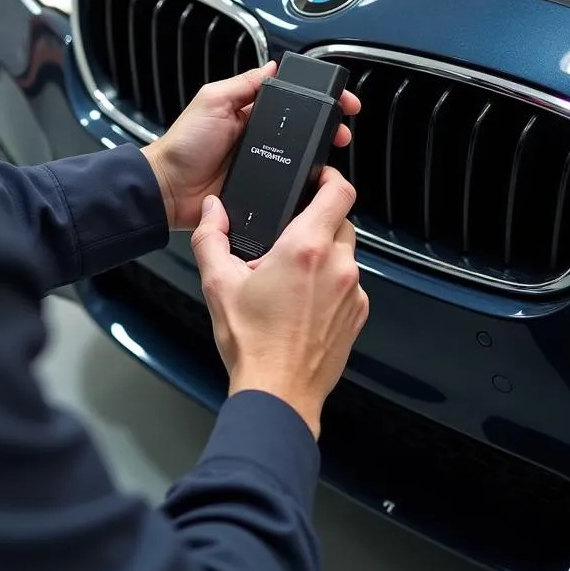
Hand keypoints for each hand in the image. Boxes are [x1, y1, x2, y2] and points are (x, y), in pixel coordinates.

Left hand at [142, 62, 359, 231]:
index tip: (341, 98)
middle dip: (328, 127)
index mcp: (249, 112)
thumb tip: (272, 66)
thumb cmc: (183, 144)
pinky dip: (302, 182)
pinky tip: (312, 180)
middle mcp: (258, 138)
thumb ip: (243, 83)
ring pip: (301, 158)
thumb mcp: (212, 100)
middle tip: (342, 131)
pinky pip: (288, 185)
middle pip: (303, 130)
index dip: (318, 98)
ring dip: (320, 156)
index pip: (292, 100)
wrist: (169, 189)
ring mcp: (262, 164)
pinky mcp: (261, 189)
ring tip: (332, 154)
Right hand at [190, 168, 367, 440]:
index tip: (319, 176)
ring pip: (345, 252)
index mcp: (306, 249)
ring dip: (323, 253)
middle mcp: (338, 266)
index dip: (330, 176)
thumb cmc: (253, 343)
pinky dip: (330, 282)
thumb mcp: (217, 284)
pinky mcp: (358, 313)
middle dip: (317, 219)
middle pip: (341, 220)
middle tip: (289, 234)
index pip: (339, 192)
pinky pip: (348, 282)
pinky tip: (303, 300)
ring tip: (291, 273)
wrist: (278, 394)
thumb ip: (211, 237)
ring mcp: (353, 291)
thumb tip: (211, 210)